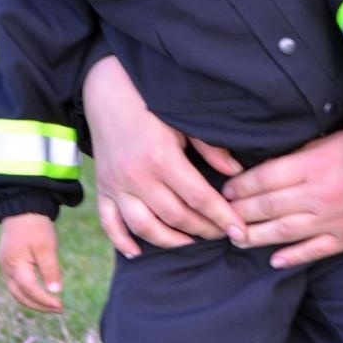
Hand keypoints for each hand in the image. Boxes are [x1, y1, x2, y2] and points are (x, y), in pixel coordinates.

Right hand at [0, 214, 62, 312]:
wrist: (23, 208)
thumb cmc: (35, 226)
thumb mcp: (46, 246)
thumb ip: (50, 269)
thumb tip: (56, 291)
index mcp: (15, 265)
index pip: (30, 290)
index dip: (44, 301)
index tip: (60, 306)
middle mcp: (7, 269)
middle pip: (21, 296)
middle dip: (39, 306)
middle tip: (58, 309)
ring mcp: (6, 267)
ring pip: (17, 292)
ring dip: (34, 300)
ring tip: (52, 304)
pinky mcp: (9, 263)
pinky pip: (17, 284)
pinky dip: (29, 292)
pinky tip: (42, 292)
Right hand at [84, 57, 246, 256]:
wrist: (107, 90)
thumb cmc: (151, 103)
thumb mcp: (184, 120)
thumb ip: (211, 148)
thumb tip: (236, 172)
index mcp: (162, 157)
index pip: (199, 197)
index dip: (222, 217)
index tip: (240, 231)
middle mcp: (137, 177)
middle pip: (176, 217)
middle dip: (203, 230)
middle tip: (222, 235)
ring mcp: (116, 185)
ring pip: (144, 227)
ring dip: (169, 241)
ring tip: (191, 243)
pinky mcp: (102, 188)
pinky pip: (109, 224)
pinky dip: (122, 241)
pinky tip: (138, 252)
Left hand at [223, 130, 342, 267]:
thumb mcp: (330, 140)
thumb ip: (300, 153)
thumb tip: (267, 165)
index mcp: (314, 165)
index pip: (267, 177)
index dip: (243, 185)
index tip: (227, 190)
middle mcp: (320, 194)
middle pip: (270, 205)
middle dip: (241, 212)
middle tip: (221, 217)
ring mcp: (332, 218)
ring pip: (285, 231)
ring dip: (257, 236)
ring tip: (237, 239)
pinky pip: (314, 250)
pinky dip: (293, 256)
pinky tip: (274, 260)